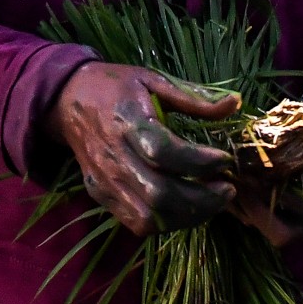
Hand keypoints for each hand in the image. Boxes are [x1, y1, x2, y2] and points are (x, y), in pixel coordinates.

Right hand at [46, 61, 242, 236]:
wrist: (67, 99)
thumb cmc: (115, 86)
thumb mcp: (153, 80)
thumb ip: (194, 98)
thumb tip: (234, 103)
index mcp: (125, 120)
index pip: (164, 152)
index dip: (200, 162)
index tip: (224, 159)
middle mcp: (113, 155)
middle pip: (160, 193)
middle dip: (202, 198)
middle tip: (227, 189)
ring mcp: (104, 179)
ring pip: (149, 216)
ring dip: (187, 216)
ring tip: (211, 202)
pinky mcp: (100, 194)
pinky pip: (135, 222)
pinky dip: (166, 223)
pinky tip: (185, 208)